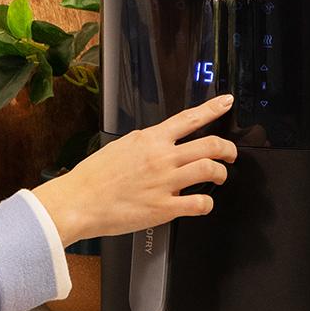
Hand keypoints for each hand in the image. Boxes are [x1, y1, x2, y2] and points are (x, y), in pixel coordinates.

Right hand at [32, 94, 236, 244]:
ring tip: (218, 177)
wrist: (78, 201)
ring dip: (221, 173)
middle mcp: (161, 157)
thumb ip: (145, 144)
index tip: (226, 103)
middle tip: (230, 153)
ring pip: (211, 170)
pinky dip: (208, 203)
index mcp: (149, 139)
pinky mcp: (165, 208)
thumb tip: (159, 143)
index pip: (189, 118)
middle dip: (228, 148)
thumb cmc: (93, 177)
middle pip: (210, 144)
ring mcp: (165, 182)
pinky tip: (203, 204)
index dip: (213, 108)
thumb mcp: (120, 146)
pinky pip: (200, 203)